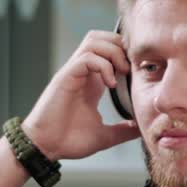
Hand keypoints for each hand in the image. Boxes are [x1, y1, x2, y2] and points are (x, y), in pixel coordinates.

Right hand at [22, 30, 139, 160]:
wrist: (45, 148)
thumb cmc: (68, 141)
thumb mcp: (104, 136)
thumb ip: (123, 130)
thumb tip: (141, 129)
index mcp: (93, 81)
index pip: (109, 50)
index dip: (127, 54)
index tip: (140, 72)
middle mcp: (83, 72)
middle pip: (102, 37)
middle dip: (121, 46)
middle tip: (132, 68)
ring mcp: (73, 72)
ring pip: (94, 41)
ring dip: (113, 52)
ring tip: (122, 72)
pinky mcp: (65, 77)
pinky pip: (86, 57)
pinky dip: (103, 65)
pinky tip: (111, 84)